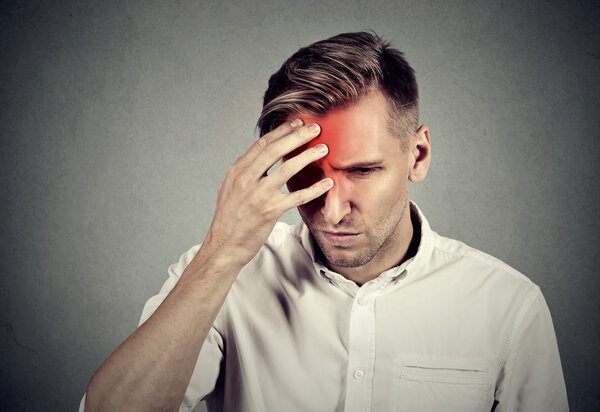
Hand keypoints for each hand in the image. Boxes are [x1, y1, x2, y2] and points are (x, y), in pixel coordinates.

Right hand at [204, 119, 332, 267]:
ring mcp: (258, 195)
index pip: (262, 144)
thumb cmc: (229, 219)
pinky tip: (327, 183)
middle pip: (275, 150)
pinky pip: (297, 197)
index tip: (297, 123)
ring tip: (324, 149)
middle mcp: (246, 179)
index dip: (281, 131)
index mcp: (237, 171)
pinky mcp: (270, 211)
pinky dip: (314, 189)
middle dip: (297, 136)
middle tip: (315, 128)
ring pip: (287, 169)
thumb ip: (245, 173)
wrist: (224, 246)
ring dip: (308, 156)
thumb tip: (259, 158)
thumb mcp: (230, 189)